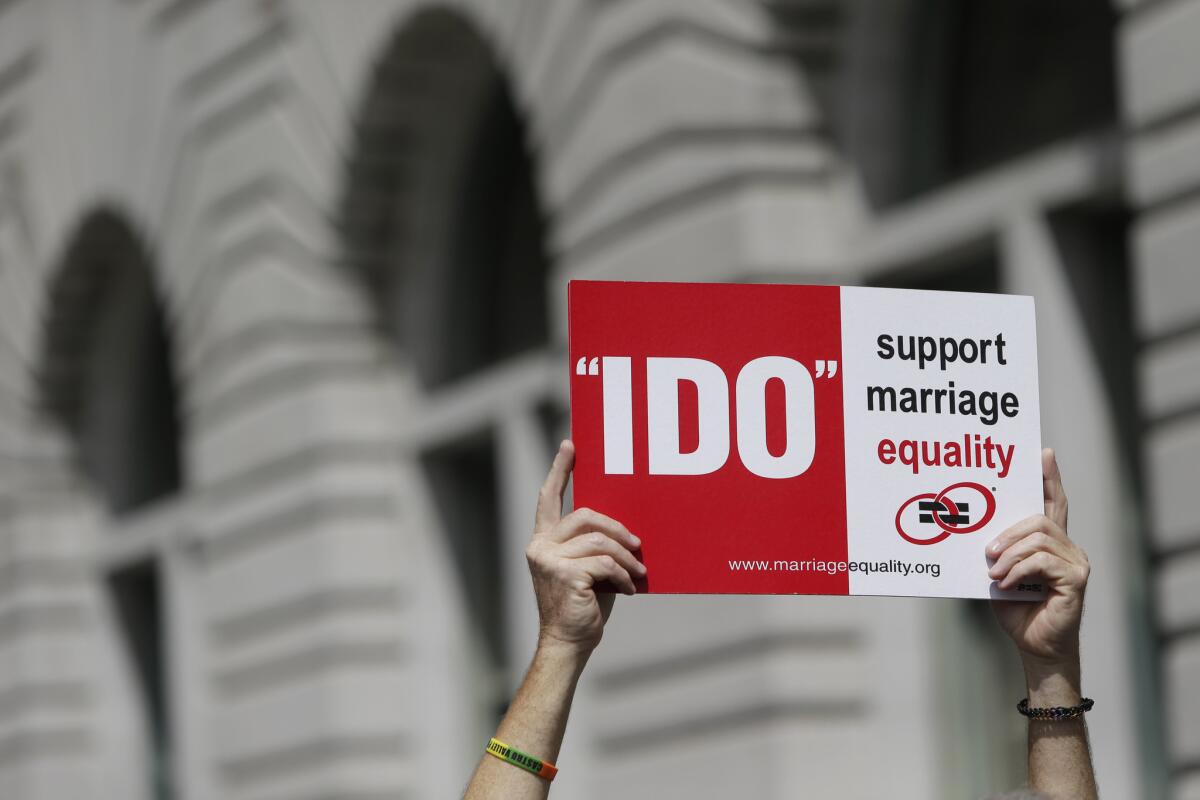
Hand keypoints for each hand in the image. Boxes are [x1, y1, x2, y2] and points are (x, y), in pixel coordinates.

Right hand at [525, 440, 644, 653]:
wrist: (568, 644)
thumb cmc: (583, 606)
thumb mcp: (586, 568)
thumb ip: (593, 544)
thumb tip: (626, 526)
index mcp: (543, 540)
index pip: (548, 497)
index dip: (560, 469)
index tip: (571, 445)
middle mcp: (540, 546)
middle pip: (585, 515)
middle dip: (618, 528)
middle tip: (638, 544)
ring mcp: (548, 560)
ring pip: (599, 541)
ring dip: (626, 558)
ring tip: (638, 573)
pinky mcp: (563, 575)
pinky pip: (604, 563)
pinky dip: (623, 576)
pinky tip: (630, 590)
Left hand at [988, 449, 1089, 670]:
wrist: (1033, 645)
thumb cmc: (1016, 609)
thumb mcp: (999, 573)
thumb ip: (997, 550)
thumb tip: (974, 531)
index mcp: (1050, 542)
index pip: (1052, 502)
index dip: (1049, 477)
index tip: (1042, 453)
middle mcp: (1068, 547)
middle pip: (1039, 517)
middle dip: (1008, 530)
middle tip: (987, 550)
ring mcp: (1076, 562)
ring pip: (1039, 537)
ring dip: (1009, 553)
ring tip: (993, 572)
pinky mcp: (1077, 579)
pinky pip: (1042, 561)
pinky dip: (1018, 570)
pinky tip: (1005, 583)